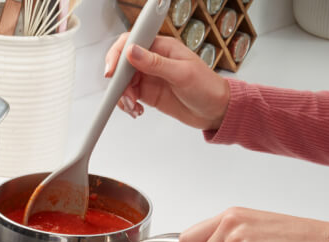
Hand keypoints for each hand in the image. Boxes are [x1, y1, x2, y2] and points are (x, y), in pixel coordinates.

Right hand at [104, 34, 229, 129]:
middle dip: (119, 81)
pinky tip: (136, 110)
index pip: (132, 42)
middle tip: (125, 95)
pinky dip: (127, 104)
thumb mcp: (182, 73)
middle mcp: (153, 60)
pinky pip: (128, 96)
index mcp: (162, 47)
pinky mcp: (147, 93)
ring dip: (122, 96)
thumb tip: (132, 52)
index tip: (113, 72)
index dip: (118, 54)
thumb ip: (156, 63)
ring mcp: (149, 77)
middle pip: (122, 64)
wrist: (215, 111)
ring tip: (133, 106)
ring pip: (123, 82)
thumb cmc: (207, 87)